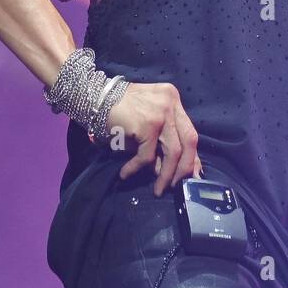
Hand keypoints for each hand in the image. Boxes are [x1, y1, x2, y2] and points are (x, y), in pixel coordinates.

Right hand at [105, 81, 203, 195]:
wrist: (95, 98)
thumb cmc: (119, 110)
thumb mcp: (147, 119)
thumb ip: (162, 137)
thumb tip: (173, 168)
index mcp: (173, 100)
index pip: (190, 132)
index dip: (192, 156)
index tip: (192, 174)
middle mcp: (171, 104)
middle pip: (189, 141)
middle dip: (184, 168)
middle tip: (176, 185)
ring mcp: (161, 113)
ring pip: (172, 152)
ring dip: (165, 175)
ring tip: (158, 189)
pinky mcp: (147, 125)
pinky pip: (147, 155)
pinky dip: (136, 168)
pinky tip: (126, 173)